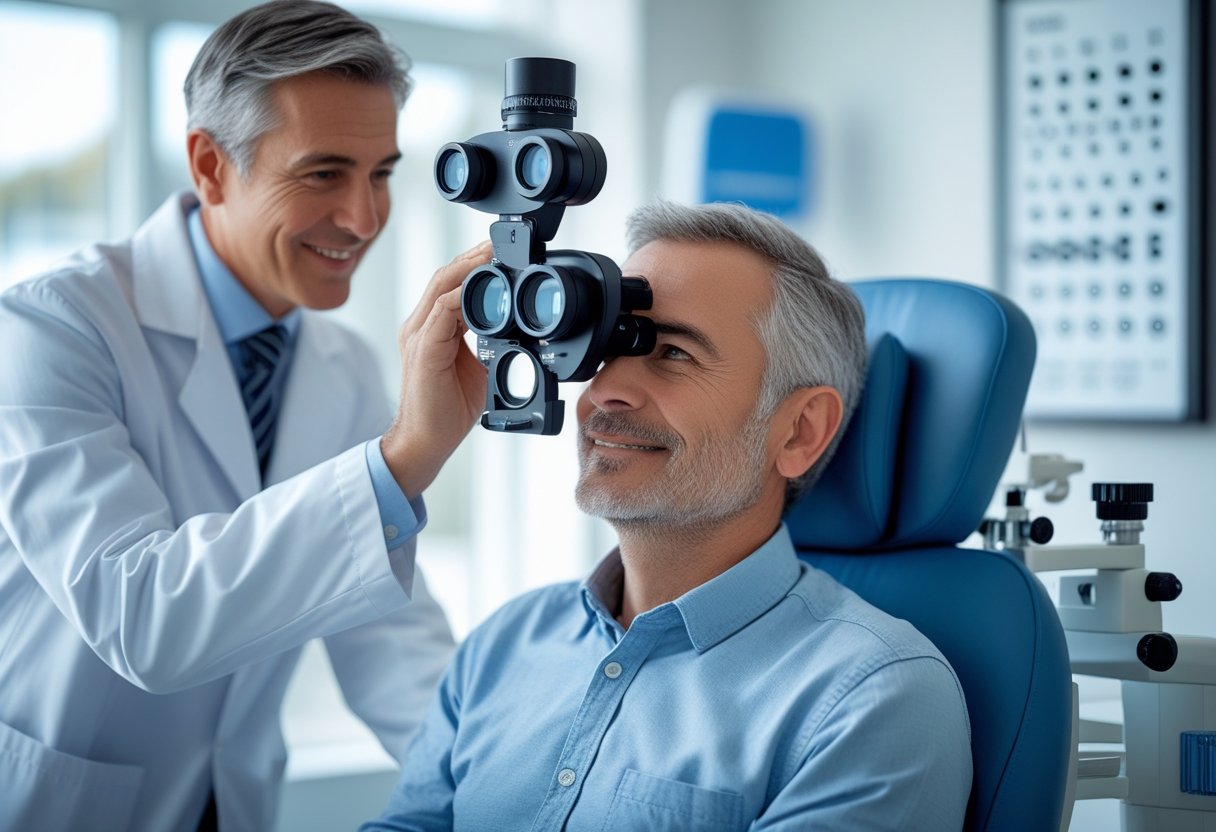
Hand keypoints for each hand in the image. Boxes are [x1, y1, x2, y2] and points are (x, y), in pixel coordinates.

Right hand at [381, 241, 492, 497]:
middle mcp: (421, 324)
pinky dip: (460, 296)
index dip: (475, 266)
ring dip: (469, 268)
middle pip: (445, 276)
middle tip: (501, 243)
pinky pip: (441, 312)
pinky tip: (479, 287)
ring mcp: (418, 334)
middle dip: (474, 257)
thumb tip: (520, 328)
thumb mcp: (479, 366)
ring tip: (493, 254)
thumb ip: (491, 342)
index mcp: (433, 327)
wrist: (426, 441)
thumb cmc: (448, 408)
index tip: (501, 254)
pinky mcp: (423, 349)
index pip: (451, 284)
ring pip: (441, 286)